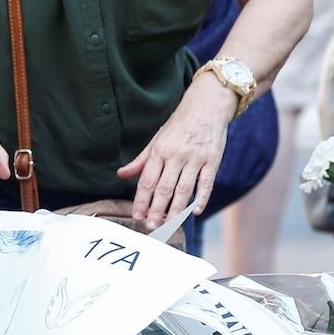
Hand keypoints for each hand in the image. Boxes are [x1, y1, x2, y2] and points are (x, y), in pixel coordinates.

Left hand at [117, 76, 232, 225]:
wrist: (206, 107)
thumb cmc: (178, 126)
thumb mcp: (156, 140)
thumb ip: (140, 160)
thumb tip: (121, 174)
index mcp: (159, 151)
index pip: (147, 180)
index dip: (142, 200)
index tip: (137, 216)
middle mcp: (176, 155)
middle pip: (164, 188)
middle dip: (156, 210)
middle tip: (150, 227)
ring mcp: (195, 158)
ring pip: (184, 189)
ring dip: (175, 210)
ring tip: (168, 225)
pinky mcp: (213, 160)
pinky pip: (206, 182)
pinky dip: (201, 198)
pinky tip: (194, 212)